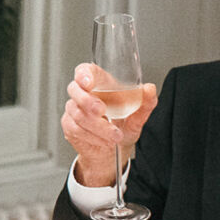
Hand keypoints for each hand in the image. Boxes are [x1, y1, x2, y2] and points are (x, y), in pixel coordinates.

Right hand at [60, 62, 156, 186]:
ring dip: (98, 126)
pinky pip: (75, 129)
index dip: (83, 74)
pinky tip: (104, 140)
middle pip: (74, 89)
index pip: (85, 70)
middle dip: (87, 101)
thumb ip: (146, 102)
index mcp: (100, 83)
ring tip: (115, 135)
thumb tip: (149, 89)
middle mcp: (84, 93)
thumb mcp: (138, 115)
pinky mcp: (69, 125)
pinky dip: (92, 137)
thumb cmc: (123, 125)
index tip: (88, 82)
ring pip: (78, 114)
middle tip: (102, 111)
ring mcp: (74, 109)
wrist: (115, 148)